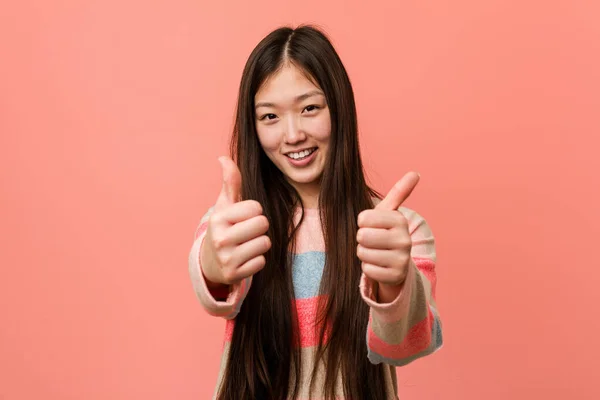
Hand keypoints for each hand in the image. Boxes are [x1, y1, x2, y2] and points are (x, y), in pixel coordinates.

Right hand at [200, 156, 270, 285]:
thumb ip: (230, 181)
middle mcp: (220, 239)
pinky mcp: (234, 275)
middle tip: (246, 231)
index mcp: (218, 218)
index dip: (254, 211)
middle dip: (259, 227)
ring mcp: (226, 259)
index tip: (242, 217)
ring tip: (246, 244)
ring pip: (265, 243)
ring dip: (260, 243)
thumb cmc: (224, 227)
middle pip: (262, 224)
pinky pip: (261, 262)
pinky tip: (244, 258)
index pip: (256, 207)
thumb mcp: (225, 205)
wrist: (210, 261)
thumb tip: (223, 157)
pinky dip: (257, 260)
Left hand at [356, 172, 419, 300]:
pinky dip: (368, 268)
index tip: (372, 226)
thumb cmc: (386, 233)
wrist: (398, 263)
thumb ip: (399, 192)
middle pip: (362, 236)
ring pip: (363, 253)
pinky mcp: (395, 276)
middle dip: (362, 238)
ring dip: (364, 253)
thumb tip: (416, 173)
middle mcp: (404, 239)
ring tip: (376, 252)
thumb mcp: (389, 213)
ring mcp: (402, 259)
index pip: (363, 218)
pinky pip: (367, 269)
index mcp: (400, 220)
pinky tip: (379, 265)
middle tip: (373, 240)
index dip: (362, 223)